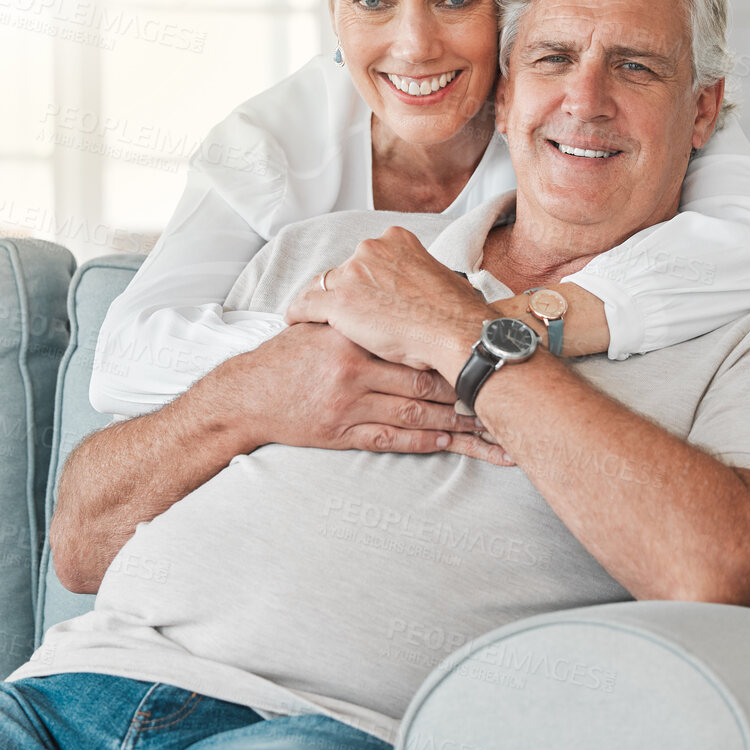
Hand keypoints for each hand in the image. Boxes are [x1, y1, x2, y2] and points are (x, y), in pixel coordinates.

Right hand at [228, 321, 510, 465]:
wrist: (245, 395)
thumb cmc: (288, 358)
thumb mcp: (322, 326)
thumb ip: (360, 318)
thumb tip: (405, 306)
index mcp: (352, 337)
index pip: (413, 344)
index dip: (452, 352)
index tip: (484, 354)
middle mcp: (353, 370)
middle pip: (423, 381)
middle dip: (466, 390)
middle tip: (504, 395)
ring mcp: (348, 405)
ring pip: (415, 413)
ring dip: (456, 423)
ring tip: (491, 429)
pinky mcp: (340, 434)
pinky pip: (390, 438)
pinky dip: (423, 440)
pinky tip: (450, 442)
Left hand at [285, 227, 493, 377]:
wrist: (456, 333)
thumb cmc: (457, 313)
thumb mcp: (443, 278)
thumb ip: (422, 276)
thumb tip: (429, 289)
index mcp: (396, 240)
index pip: (366, 257)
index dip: (364, 277)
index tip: (366, 292)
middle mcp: (371, 249)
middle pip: (344, 270)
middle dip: (346, 291)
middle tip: (351, 314)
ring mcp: (353, 274)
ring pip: (323, 286)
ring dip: (322, 302)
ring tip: (315, 318)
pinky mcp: (339, 302)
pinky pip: (306, 305)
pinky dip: (298, 314)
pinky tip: (293, 322)